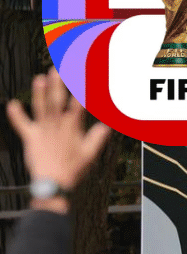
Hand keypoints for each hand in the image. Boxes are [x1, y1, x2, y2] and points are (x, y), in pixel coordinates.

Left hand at [6, 68, 111, 192]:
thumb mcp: (90, 155)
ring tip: (39, 78)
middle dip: (57, 84)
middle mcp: (56, 126)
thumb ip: (97, 137)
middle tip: (57, 70)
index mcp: (72, 128)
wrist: (52, 183)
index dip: (81, 90)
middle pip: (57, 101)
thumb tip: (107, 125)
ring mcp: (42, 131)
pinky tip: (12, 103)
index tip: (82, 77)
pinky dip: (16, 115)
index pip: (78, 105)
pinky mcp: (30, 138)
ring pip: (41, 109)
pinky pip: (21, 125)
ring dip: (39, 93)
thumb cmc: (73, 170)